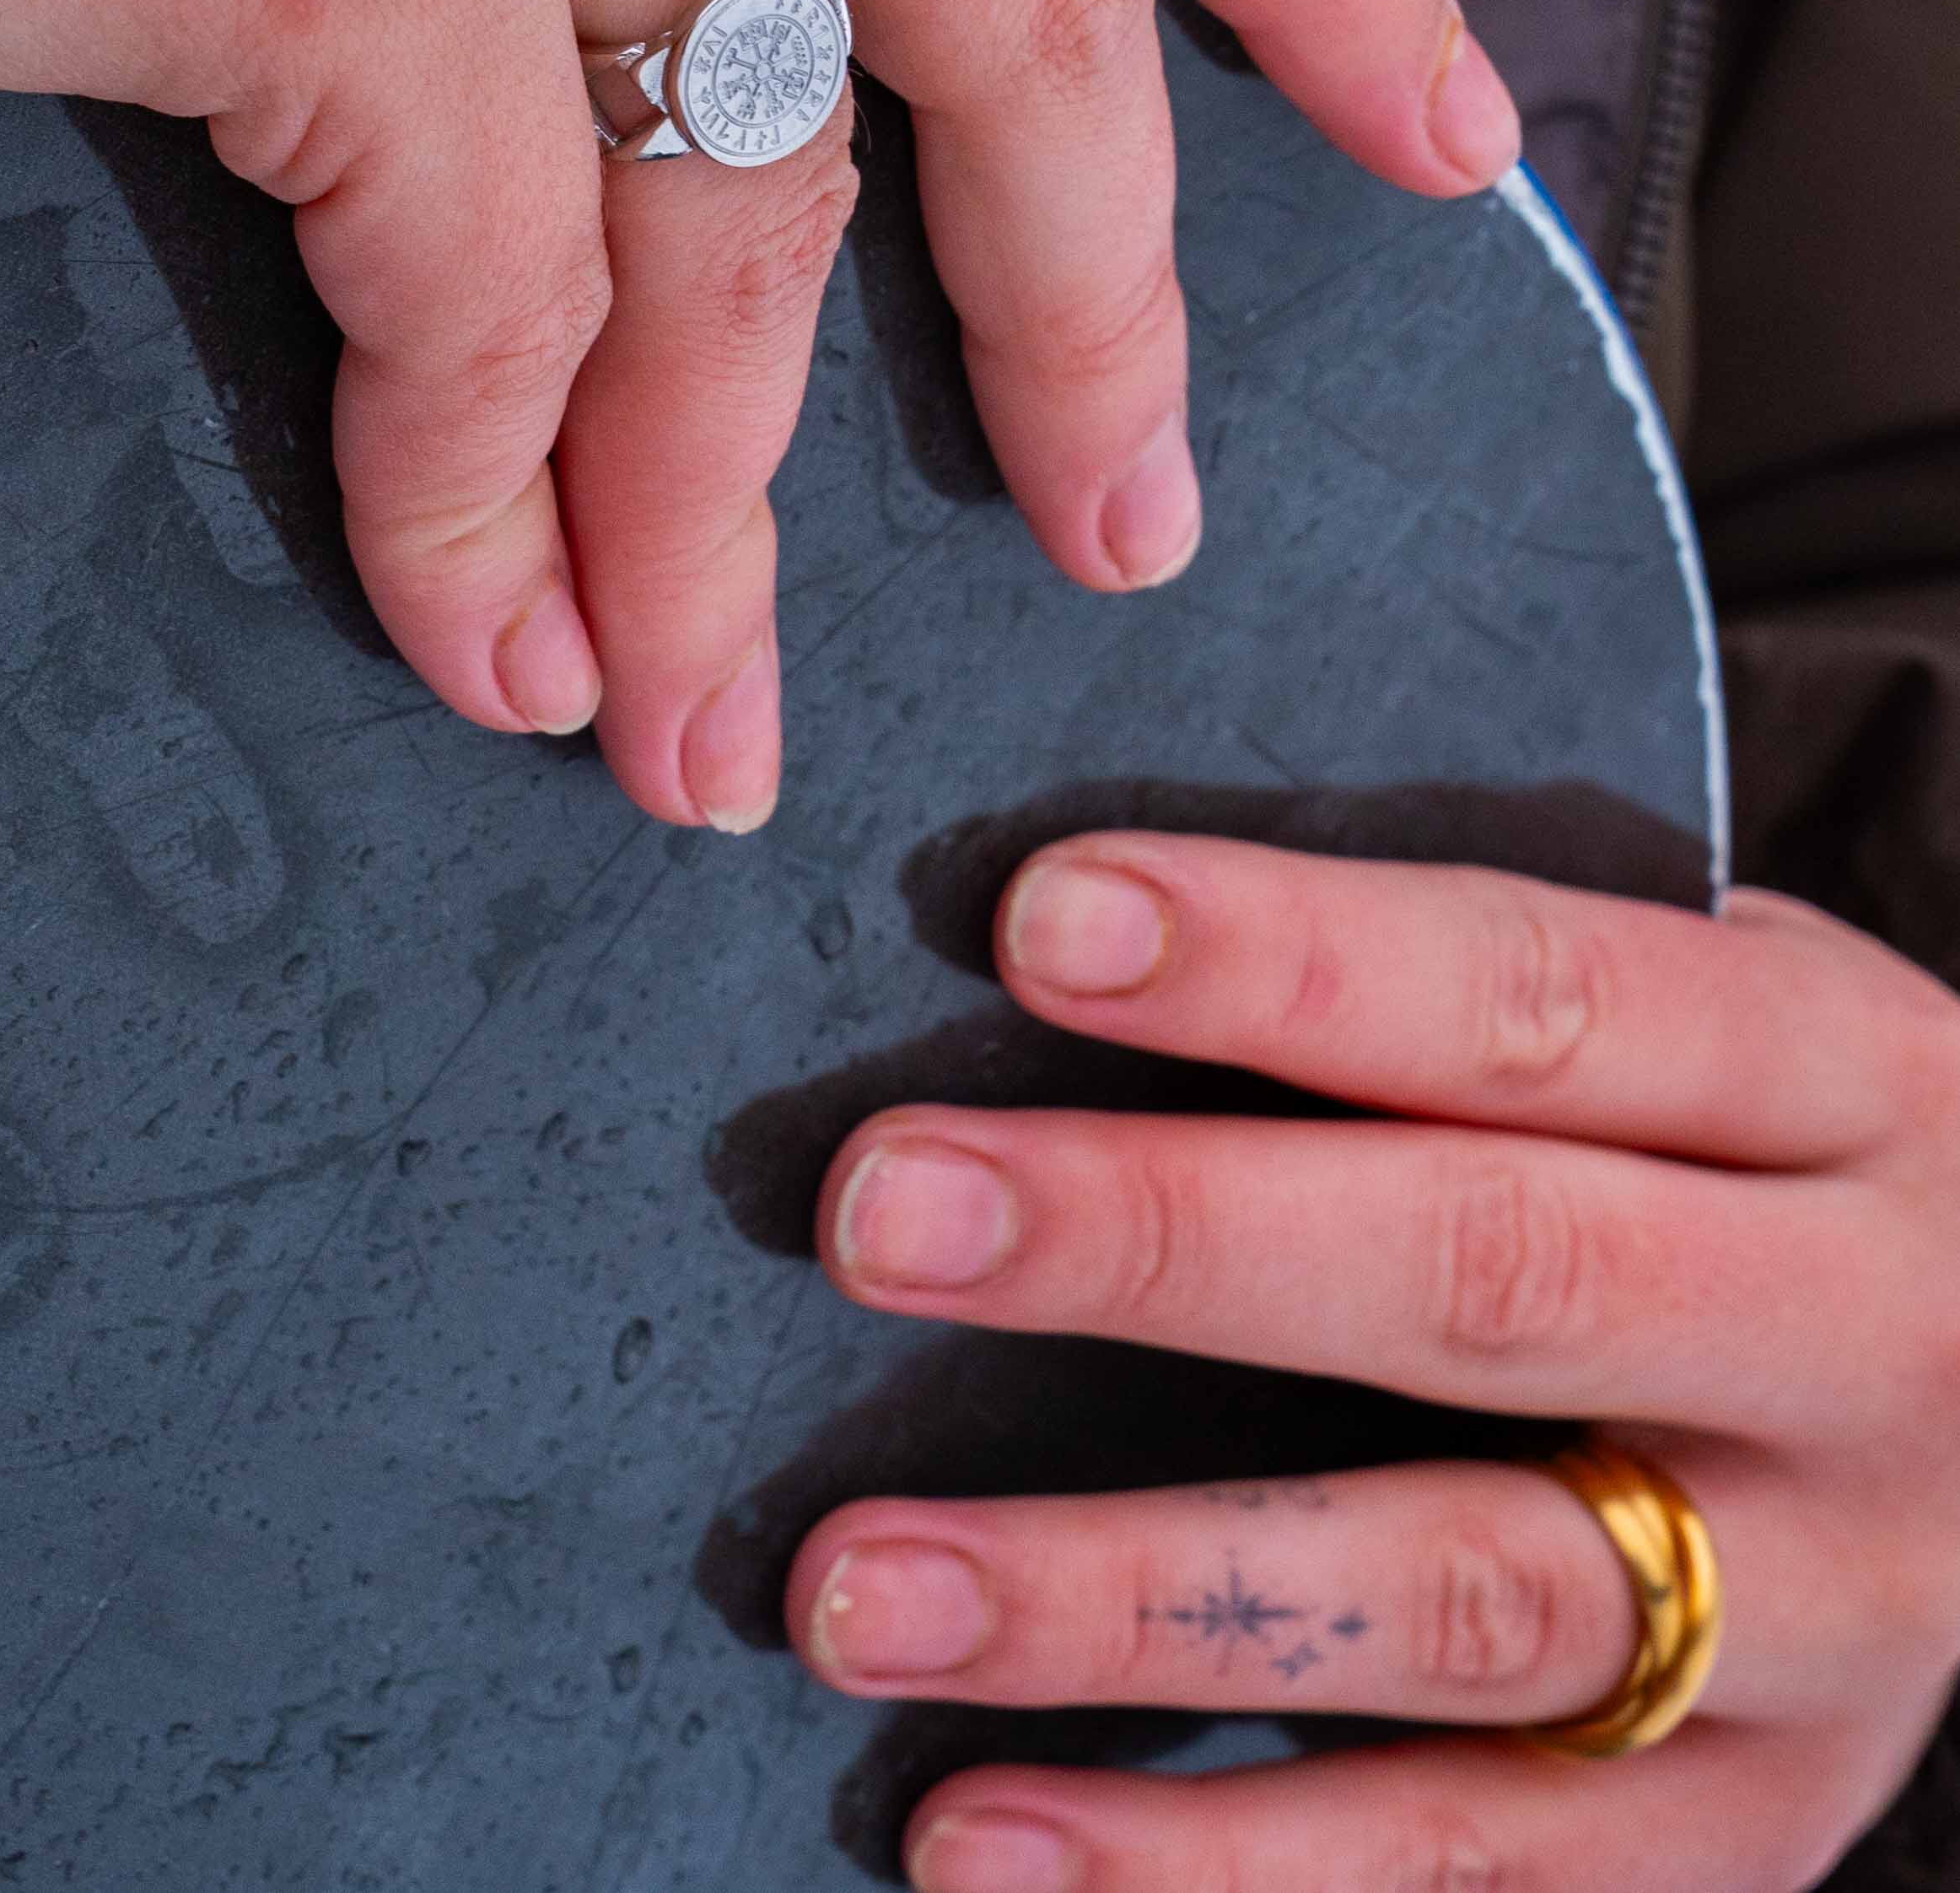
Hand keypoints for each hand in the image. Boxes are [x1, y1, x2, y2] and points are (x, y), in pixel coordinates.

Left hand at [787, 836, 1959, 1889]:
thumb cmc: (1776, 1161)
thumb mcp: (1723, 1030)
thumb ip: (1475, 1002)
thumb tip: (1062, 951)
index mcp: (1844, 1081)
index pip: (1541, 995)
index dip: (1290, 957)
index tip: (1040, 920)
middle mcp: (1861, 1343)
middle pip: (1490, 1280)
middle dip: (1164, 1241)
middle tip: (882, 1217)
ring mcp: (1832, 1623)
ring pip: (1460, 1606)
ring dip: (1129, 1603)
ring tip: (857, 1589)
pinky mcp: (1755, 1833)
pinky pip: (1476, 1877)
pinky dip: (1219, 1874)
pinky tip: (985, 1843)